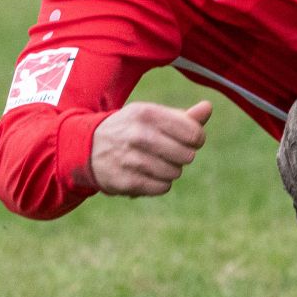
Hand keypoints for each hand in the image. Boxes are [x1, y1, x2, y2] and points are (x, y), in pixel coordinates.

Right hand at [89, 100, 212, 196]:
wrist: (87, 147)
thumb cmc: (130, 129)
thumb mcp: (151, 116)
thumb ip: (183, 116)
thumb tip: (208, 108)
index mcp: (147, 113)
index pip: (193, 133)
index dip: (196, 139)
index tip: (188, 140)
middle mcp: (137, 135)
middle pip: (187, 155)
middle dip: (183, 156)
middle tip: (169, 152)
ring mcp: (130, 159)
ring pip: (175, 173)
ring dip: (171, 170)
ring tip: (156, 162)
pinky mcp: (125, 181)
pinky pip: (162, 188)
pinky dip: (160, 184)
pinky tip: (148, 174)